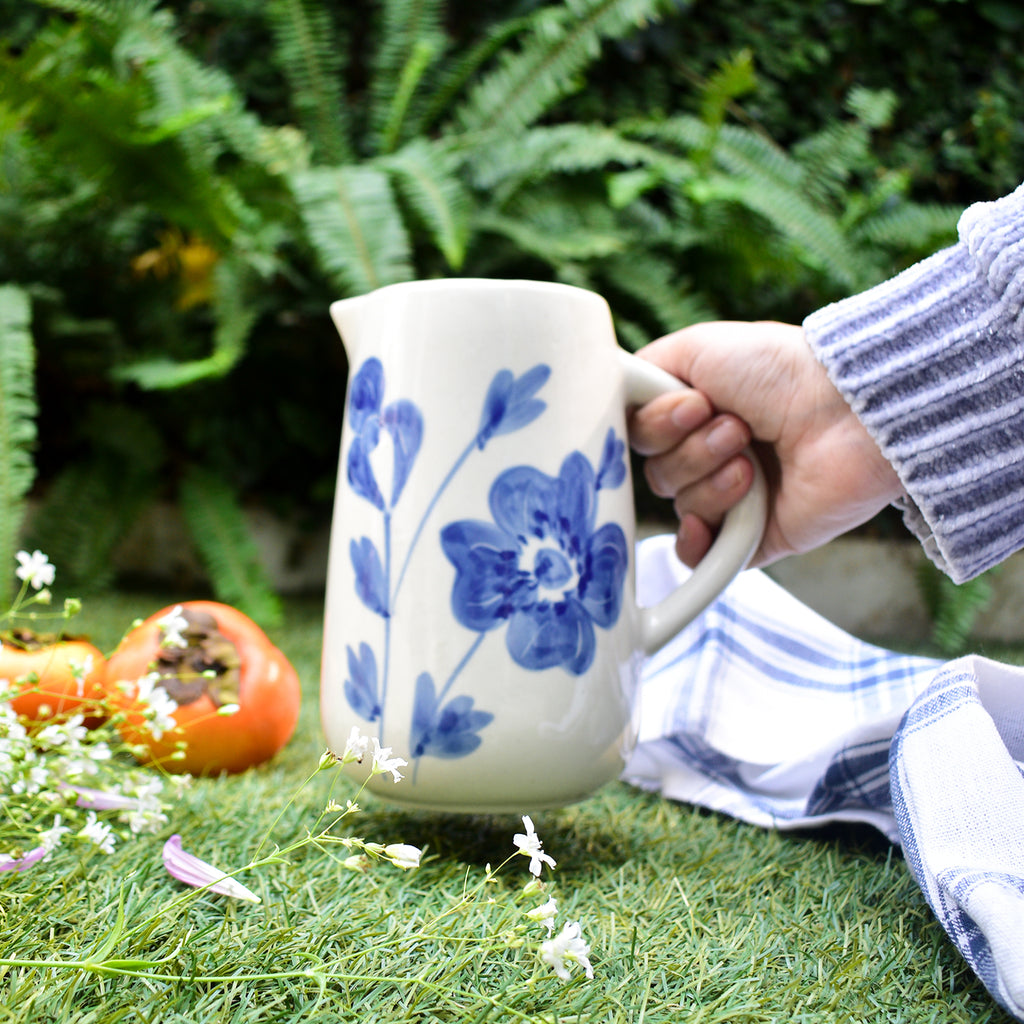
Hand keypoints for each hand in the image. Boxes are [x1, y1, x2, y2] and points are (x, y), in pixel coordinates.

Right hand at [628, 321, 903, 567]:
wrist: (848, 413)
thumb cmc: (779, 370)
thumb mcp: (697, 349)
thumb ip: (642, 372)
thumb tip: (607, 393)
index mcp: (691, 414)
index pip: (639, 436)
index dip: (657, 425)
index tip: (692, 404)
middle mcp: (706, 455)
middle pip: (655, 473)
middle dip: (691, 450)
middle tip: (737, 428)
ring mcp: (728, 498)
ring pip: (678, 506)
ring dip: (712, 480)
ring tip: (754, 461)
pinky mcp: (749, 537)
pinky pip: (698, 555)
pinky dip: (699, 539)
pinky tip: (713, 520)